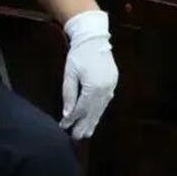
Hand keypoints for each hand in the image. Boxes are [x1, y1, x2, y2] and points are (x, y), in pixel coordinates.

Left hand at [60, 11, 117, 139]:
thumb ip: (69, 95)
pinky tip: (95, 116)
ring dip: (94, 120)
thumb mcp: (70, 74)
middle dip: (84, 125)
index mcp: (93, 87)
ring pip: (101, 107)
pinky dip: (100, 109)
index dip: (72, 119)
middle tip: (76, 137)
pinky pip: (106, 100)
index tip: (64, 126)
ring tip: (87, 132)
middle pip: (93, 111)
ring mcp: (111, 85)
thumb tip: (67, 113)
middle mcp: (105, 88)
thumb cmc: (79, 55)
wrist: (94, 38)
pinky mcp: (113, 81)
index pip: (81, 108)